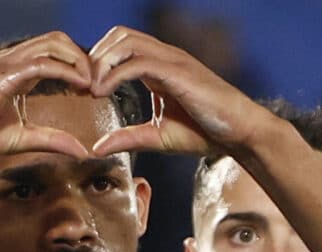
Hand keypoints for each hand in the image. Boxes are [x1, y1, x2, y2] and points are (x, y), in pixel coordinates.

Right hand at [0, 32, 93, 166]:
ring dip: (79, 61)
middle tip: (99, 83)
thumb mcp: (21, 139)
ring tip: (93, 84)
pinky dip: (66, 71)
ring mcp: (7, 63)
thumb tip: (81, 151)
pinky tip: (80, 86)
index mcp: (17, 72)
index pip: (55, 54)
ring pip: (53, 44)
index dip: (78, 67)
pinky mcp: (3, 74)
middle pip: (58, 40)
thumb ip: (51, 140)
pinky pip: (42, 63)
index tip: (94, 89)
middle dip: (83, 57)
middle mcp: (12, 60)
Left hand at [87, 26, 264, 156]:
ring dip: (101, 62)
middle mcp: (165, 56)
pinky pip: (137, 62)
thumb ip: (127, 138)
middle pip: (118, 34)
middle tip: (81, 86)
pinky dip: (114, 75)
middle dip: (94, 56)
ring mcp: (172, 60)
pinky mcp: (178, 71)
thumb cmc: (205, 133)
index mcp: (159, 66)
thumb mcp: (157, 136)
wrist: (240, 133)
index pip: (120, 46)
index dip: (97, 62)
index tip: (82, 89)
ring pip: (125, 41)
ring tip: (90, 90)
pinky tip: (102, 94)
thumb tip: (97, 148)